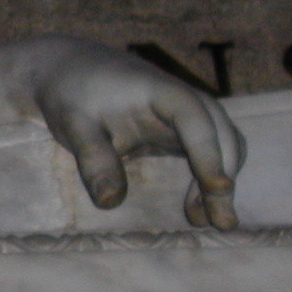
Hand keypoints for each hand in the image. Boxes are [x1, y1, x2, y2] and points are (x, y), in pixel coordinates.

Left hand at [31, 40, 245, 228]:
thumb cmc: (71, 93)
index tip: (218, 188)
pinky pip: (205, 151)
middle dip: (224, 173)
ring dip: (221, 178)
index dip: (208, 152)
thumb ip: (93, 158)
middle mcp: (180, 98)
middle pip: (219, 131)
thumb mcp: (74, 124)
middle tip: (221, 221)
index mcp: (158, 90)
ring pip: (220, 142)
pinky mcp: (177, 128)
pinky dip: (208, 178)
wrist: (67, 70)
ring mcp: (182, 113)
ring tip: (209, 221)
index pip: (194, 117)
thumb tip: (109, 202)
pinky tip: (195, 210)